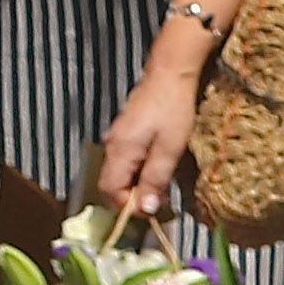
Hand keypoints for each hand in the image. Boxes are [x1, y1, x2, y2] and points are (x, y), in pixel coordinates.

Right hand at [98, 68, 200, 214]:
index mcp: (120, 151)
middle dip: (131, 197)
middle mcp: (111, 146)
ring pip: (117, 173)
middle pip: (110, 184)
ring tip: (160, 185)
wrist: (170, 74)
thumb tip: (144, 209)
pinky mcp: (123, 132)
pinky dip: (136, 171)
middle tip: (158, 199)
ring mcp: (115, 137)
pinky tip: (155, 166)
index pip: (110, 191)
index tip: (152, 210)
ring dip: (135, 185)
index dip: (129, 206)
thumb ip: (155, 179)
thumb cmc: (173, 110)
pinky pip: (123, 161)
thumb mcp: (170, 148)